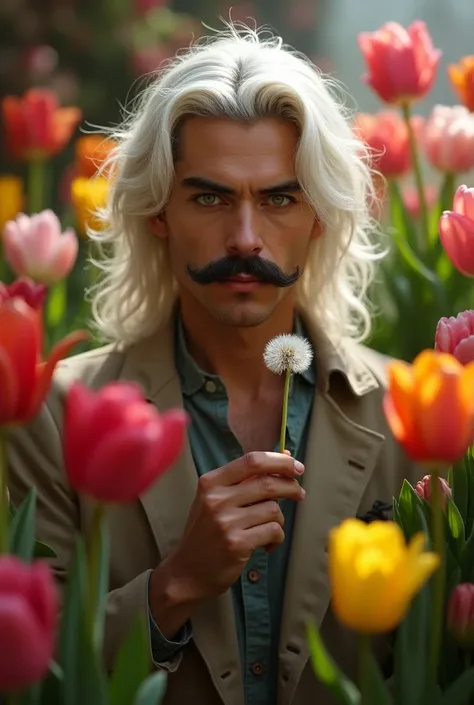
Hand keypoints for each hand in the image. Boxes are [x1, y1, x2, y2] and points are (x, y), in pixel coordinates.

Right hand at [152, 451, 304, 607]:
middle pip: (267, 483)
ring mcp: (226, 522)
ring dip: (280, 519)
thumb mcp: (216, 500)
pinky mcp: (237, 543)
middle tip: (299, 493)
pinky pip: (273, 531)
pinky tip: (267, 544)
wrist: (186, 572)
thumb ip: (247, 480)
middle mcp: (216, 499)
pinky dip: (277, 537)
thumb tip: (286, 457)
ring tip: (271, 528)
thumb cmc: (206, 533)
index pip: (252, 461)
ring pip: (273, 509)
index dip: (279, 461)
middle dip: (291, 487)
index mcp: (211, 482)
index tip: (296, 467)